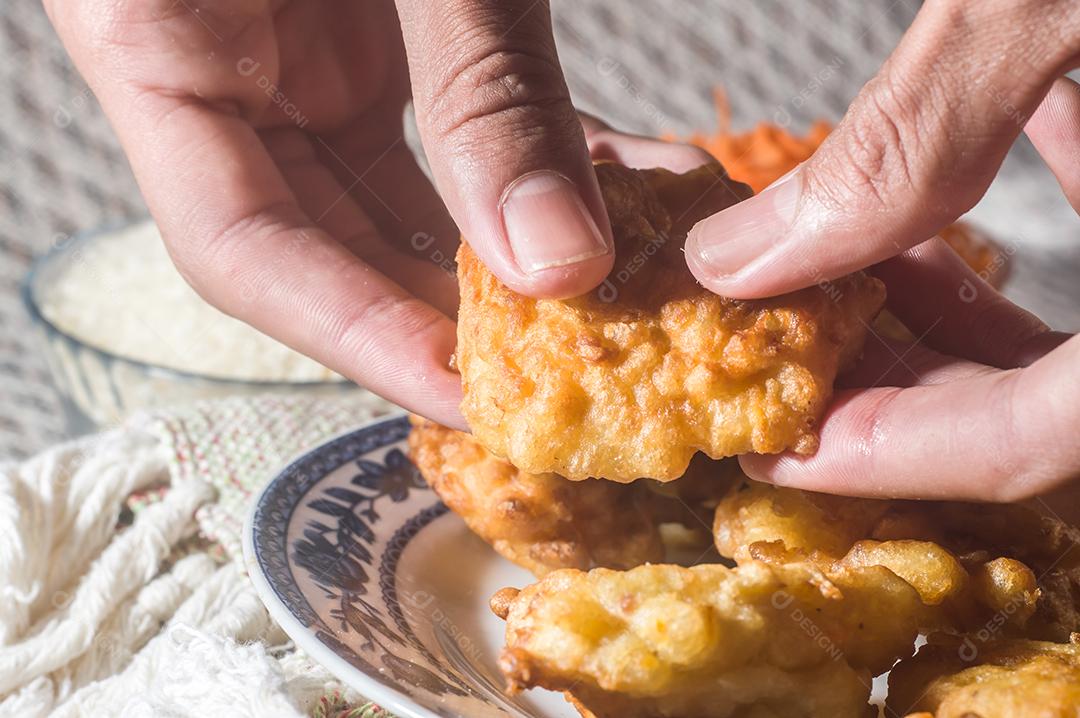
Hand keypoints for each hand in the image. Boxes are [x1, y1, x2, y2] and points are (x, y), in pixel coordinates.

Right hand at [44, 0, 627, 427]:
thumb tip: (560, 261)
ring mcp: (294, 45)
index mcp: (151, 30)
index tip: (469, 390)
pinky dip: (530, 162)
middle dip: (449, 304)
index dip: (353, 332)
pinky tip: (624, 185)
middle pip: (326, 237)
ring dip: (507, 242)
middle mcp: (218, 59)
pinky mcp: (366, 25)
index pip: (238, 244)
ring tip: (621, 279)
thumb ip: (477, 84)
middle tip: (566, 358)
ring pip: (395, 191)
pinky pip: (442, 122)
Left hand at [684, 0, 1079, 500]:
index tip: (773, 448)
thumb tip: (746, 256)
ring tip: (852, 265)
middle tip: (793, 349)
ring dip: (964, 308)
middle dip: (909, 384)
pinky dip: (1051, 210)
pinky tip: (985, 166)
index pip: (1037, 443)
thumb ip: (912, 138)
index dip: (888, 455)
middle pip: (1057, 407)